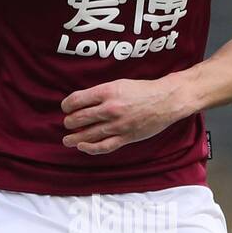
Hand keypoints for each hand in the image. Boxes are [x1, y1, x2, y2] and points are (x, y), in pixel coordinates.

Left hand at [61, 74, 190, 154]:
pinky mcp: (126, 137)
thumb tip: (82, 102)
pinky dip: (90, 148)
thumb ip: (101, 93)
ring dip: (74, 138)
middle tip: (68, 124)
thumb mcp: (119, 84)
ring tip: (67, 140)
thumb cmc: (143, 90)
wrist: (166, 100)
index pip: (77, 100)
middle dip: (70, 122)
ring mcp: (118, 125)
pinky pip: (104, 146)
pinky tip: (82, 147)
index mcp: (107, 91)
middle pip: (80, 118)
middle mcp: (110, 108)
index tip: (65, 108)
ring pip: (89, 134)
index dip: (67, 105)